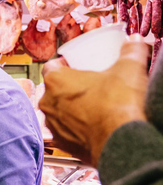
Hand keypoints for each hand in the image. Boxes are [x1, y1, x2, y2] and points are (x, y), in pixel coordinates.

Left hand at [40, 38, 148, 165]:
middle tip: (88, 86)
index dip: (63, 64)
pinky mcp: (61, 143)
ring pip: (58, 112)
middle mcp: (48, 102)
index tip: (74, 65)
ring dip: (70, 109)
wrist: (120, 141)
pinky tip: (90, 126)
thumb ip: (131, 51)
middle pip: (54, 90)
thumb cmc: (118, 105)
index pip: (51, 66)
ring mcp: (52, 124)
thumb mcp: (128, 69)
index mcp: (56, 80)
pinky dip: (74, 128)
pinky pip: (64, 132)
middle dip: (68, 87)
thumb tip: (135, 41)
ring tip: (91, 107)